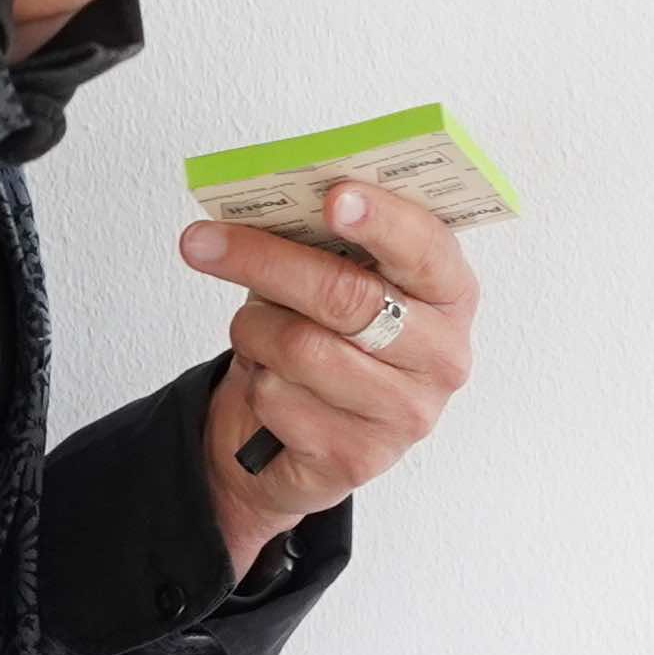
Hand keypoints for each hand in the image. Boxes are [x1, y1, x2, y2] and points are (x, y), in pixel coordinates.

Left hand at [181, 180, 480, 577]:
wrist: (303, 434)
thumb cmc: (326, 332)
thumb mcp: (338, 276)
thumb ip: (325, 239)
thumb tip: (266, 202)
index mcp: (451, 293)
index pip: (426, 249)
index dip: (382, 220)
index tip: (333, 197)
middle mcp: (442, 355)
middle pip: (347, 297)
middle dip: (265, 261)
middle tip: (203, 242)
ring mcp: (406, 413)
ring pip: (299, 348)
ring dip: (254, 330)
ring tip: (254, 328)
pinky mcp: (358, 457)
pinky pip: (277, 398)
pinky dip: (254, 380)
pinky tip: (270, 381)